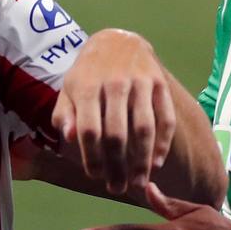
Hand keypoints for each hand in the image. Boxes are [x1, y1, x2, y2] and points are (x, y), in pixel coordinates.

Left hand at [51, 29, 175, 194]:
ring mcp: (140, 82)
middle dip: (116, 166)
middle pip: (117, 134)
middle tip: (117, 188)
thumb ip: (65, 114)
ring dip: (142, 161)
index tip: (95, 176)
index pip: (89, 130)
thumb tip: (68, 138)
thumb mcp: (69, 89)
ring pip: (144, 128)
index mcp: (87, 86)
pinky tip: (156, 163)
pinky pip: (166, 118)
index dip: (91, 157)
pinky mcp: (160, 83)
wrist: (118, 40)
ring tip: (138, 184)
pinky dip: (163, 143)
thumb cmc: (88, 73)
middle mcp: (114, 83)